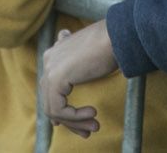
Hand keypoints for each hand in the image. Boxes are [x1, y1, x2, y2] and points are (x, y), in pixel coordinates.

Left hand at [40, 20, 118, 137]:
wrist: (117, 36)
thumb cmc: (110, 44)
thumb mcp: (89, 54)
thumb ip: (74, 58)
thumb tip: (64, 41)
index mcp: (55, 54)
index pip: (53, 90)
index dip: (65, 110)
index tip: (83, 121)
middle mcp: (49, 60)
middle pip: (51, 101)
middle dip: (71, 120)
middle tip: (90, 131)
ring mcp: (50, 69)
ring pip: (53, 109)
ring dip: (75, 122)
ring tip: (95, 126)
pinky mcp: (55, 79)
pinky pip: (59, 109)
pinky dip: (75, 117)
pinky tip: (93, 113)